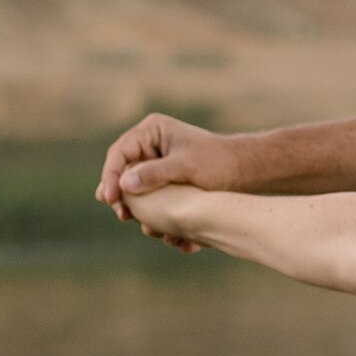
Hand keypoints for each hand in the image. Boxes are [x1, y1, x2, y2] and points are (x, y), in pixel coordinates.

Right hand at [97, 112, 236, 251]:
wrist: (245, 170)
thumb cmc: (219, 162)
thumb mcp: (186, 166)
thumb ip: (155, 173)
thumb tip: (124, 184)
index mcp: (152, 131)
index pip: (120, 153)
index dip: (111, 176)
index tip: (110, 197)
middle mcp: (150, 144)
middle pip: (122, 170)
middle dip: (119, 193)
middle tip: (121, 214)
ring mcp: (155, 162)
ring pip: (132, 185)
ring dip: (132, 203)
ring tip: (130, 219)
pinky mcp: (163, 179)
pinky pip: (147, 194)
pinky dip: (147, 208)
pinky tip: (149, 224)